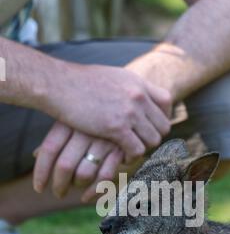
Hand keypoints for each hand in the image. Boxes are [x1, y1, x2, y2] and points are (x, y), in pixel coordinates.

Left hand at [33, 121, 122, 201]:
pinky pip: (105, 177)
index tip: (39, 187)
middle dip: (59, 185)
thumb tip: (35, 154)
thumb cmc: (95, 112)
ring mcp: (104, 140)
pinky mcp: (121, 150)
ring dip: (78, 186)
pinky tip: (87, 197)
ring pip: (84, 174)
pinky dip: (94, 191)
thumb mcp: (74, 117)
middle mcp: (85, 130)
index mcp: (69, 120)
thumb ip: (58, 135)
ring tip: (77, 187)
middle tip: (58, 193)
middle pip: (65, 166)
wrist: (129, 101)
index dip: (41, 172)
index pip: (49, 150)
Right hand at [49, 65, 171, 162]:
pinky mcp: (117, 128)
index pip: (167, 100)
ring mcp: (129, 112)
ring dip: (143, 148)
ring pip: (153, 140)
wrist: (58, 83)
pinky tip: (121, 156)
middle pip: (163, 125)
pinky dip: (131, 157)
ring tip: (130, 151)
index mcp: (137, 82)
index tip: (151, 125)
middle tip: (139, 142)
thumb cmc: (78, 82)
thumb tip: (129, 94)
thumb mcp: (110, 76)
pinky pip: (137, 150)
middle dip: (153, 137)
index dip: (162, 116)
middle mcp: (138, 96)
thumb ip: (126, 87)